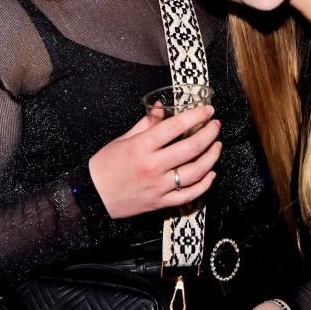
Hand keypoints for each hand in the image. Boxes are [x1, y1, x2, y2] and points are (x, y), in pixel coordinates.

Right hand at [88, 104, 220, 218]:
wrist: (93, 197)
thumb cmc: (105, 166)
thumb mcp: (123, 139)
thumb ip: (146, 123)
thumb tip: (160, 106)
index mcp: (141, 147)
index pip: (175, 127)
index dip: (195, 116)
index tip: (207, 110)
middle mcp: (152, 166)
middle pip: (191, 148)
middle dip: (209, 133)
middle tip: (215, 125)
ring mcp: (158, 186)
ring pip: (195, 171)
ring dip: (212, 157)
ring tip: (217, 146)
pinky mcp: (161, 202)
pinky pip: (189, 195)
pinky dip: (204, 184)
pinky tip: (211, 173)